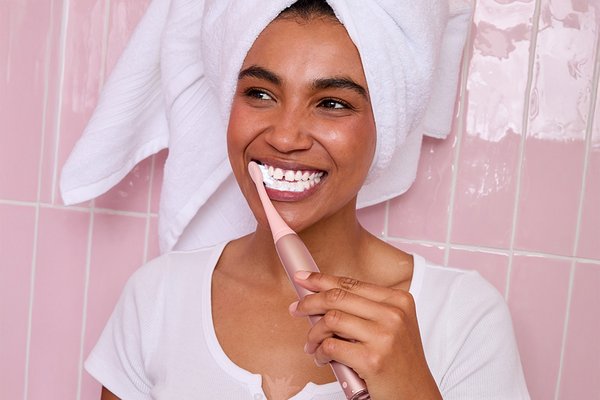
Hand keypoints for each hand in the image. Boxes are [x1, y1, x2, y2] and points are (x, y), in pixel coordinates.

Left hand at [289, 271, 441, 399]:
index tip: (303, 278)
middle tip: (296, 309)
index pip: (351, 283)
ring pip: (331, 320)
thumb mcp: (393, 327)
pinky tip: (322, 358)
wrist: (416, 395)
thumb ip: (365, 310)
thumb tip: (323, 298)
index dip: (322, 279)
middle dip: (309, 303)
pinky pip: (331, 346)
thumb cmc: (400, 362)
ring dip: (314, 333)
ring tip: (312, 344)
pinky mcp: (372, 359)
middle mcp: (393, 314)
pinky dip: (320, 352)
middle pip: (337, 297)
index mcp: (398, 300)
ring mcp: (384, 336)